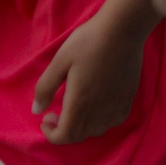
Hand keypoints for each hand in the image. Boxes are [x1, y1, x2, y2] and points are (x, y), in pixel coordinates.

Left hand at [33, 9, 146, 143]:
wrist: (123, 28)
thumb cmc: (88, 42)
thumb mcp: (59, 61)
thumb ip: (45, 88)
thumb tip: (37, 110)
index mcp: (80, 102)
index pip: (65, 136)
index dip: (51, 134)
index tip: (46, 117)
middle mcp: (99, 110)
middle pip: (79, 136)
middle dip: (63, 130)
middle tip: (56, 111)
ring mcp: (116, 105)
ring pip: (97, 131)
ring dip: (82, 127)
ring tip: (76, 108)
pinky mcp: (129, 97)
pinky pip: (114, 121)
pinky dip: (101, 121)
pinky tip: (98, 106)